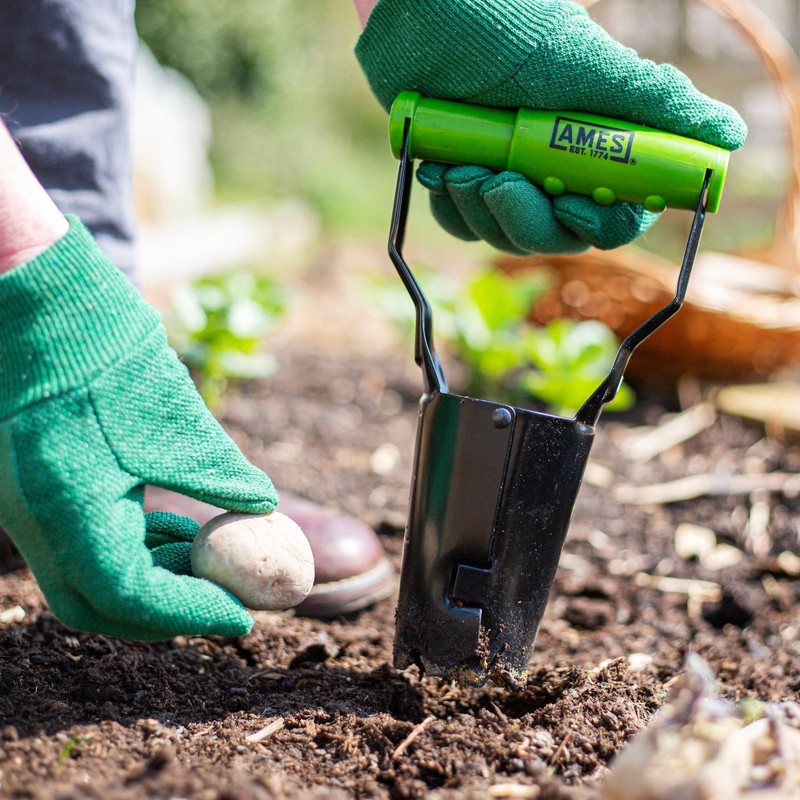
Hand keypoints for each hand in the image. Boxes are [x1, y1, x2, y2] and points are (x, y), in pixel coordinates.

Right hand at [0, 217, 277, 639]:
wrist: (27, 291)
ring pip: (84, 576)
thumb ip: (218, 471)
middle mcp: (29, 517)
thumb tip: (263, 507)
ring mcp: (19, 505)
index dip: (190, 614)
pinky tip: (167, 527)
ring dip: (148, 579)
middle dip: (165, 612)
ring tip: (206, 557)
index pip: (127, 595)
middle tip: (223, 600)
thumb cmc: (101, 345)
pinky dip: (125, 548)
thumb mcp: (172, 414)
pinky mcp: (25, 487)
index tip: (242, 616)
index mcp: (64, 505)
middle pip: (97, 603)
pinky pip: (73, 543)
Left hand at [356, 0, 746, 253]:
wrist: (420, 14)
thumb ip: (652, 101)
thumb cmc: (504, 26)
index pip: (617, 212)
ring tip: (461, 164)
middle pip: (557, 234)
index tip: (572, 204)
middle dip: (525, 217)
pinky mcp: (464, 178)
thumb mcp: (585, 63)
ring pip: (506, 233)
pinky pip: (463, 224)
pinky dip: (451, 206)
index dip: (601, 222)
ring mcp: (507, 174)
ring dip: (481, 209)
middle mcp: (554, 165)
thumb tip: (728, 133)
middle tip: (497, 180)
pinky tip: (440, 169)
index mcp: (595, 143)